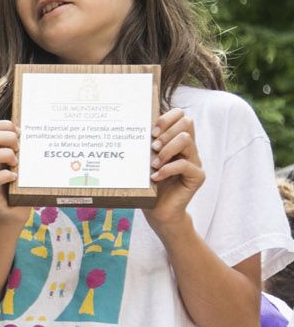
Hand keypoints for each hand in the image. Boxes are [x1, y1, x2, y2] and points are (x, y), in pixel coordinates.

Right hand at [0, 120, 31, 226]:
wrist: (17, 211)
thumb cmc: (23, 184)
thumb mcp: (24, 162)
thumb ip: (24, 148)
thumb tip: (36, 133)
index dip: (6, 126)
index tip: (20, 136)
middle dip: (9, 138)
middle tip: (20, 150)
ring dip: (7, 156)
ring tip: (17, 165)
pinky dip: (6, 176)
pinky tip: (15, 178)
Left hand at [148, 108, 204, 233]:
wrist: (158, 211)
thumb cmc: (147, 185)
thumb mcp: (143, 162)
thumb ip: (144, 146)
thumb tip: (128, 127)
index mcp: (176, 141)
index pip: (181, 116)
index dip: (168, 117)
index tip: (152, 131)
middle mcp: (188, 149)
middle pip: (187, 123)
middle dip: (166, 131)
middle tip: (152, 146)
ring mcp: (194, 162)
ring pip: (186, 140)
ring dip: (166, 149)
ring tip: (154, 163)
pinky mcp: (197, 177)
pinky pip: (185, 165)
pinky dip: (167, 169)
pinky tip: (155, 176)